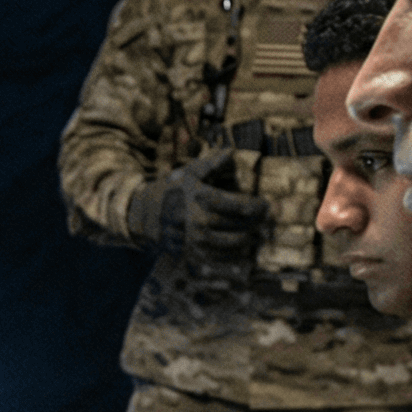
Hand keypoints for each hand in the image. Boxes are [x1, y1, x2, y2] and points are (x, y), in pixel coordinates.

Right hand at [127, 149, 264, 258]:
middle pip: (240, 225)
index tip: (268, 205)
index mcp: (203, 199)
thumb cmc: (169, 190)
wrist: (142, 214)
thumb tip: (231, 152)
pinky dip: (235, 258)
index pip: (241, 205)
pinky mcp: (191, 253)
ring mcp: (195, 240)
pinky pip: (219, 259)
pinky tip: (245, 255)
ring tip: (259, 236)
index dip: (259, 206)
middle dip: (258, 223)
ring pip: (233, 244)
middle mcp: (200, 221)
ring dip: (250, 241)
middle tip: (268, 221)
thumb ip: (212, 163)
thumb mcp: (188, 173)